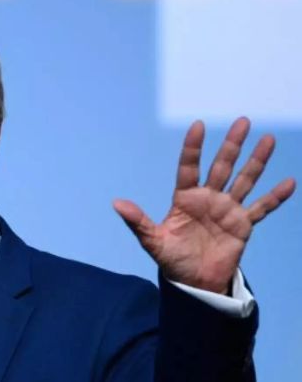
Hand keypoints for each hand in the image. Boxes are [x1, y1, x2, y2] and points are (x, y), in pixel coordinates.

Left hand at [113, 117, 294, 293]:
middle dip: (232, 145)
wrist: (194, 282)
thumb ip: (138, 222)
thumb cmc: (171, 259)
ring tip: (269, 139)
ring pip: (245, 180)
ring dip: (257, 161)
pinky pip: (261, 208)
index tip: (198, 125)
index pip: (189, 167)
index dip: (193, 147)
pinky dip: (275, 197)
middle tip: (243, 121)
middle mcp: (208, 198)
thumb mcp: (153, 241)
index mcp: (185, 198)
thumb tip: (117, 203)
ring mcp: (227, 209)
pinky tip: (289, 182)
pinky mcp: (243, 225)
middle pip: (222, 166)